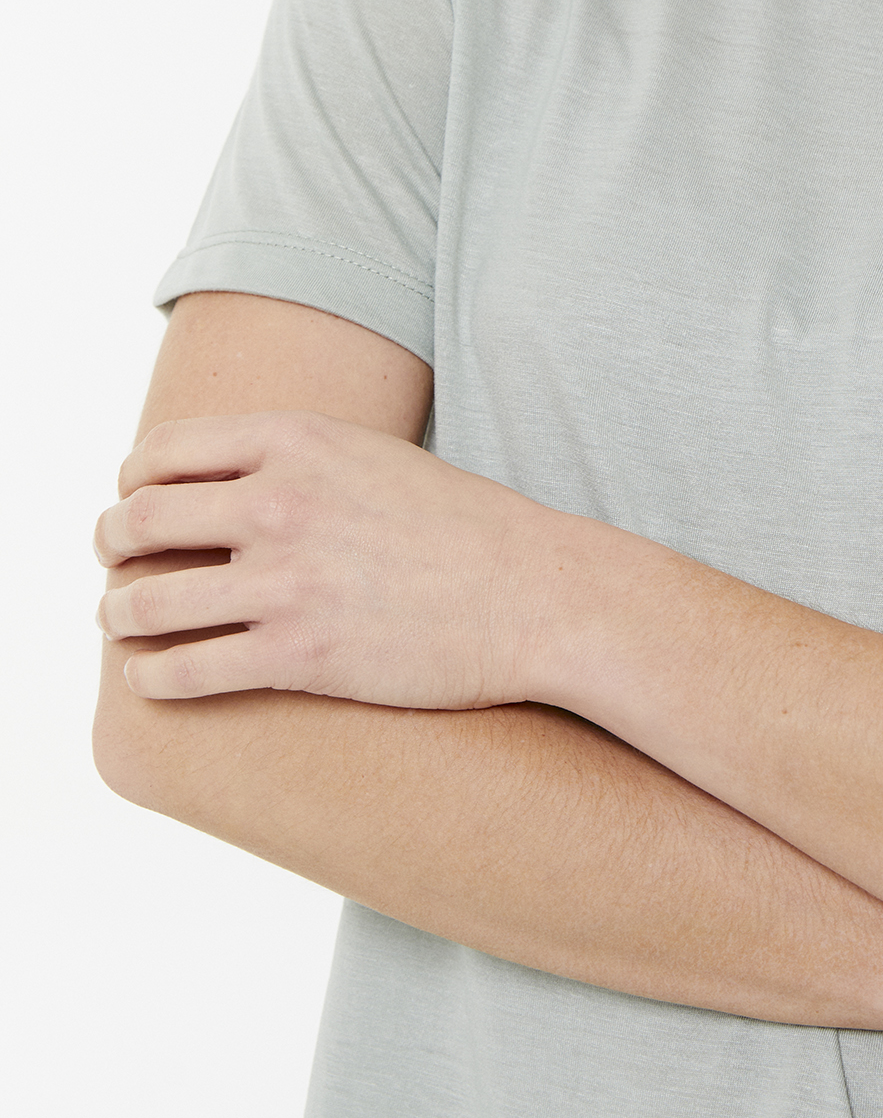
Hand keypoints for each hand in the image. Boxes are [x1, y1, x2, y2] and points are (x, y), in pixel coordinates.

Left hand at [94, 411, 560, 707]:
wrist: (533, 594)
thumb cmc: (462, 527)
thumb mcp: (372, 457)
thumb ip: (297, 459)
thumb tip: (226, 478)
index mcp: (298, 439)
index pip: (163, 450)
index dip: (133, 480)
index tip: (134, 501)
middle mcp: (279, 501)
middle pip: (138, 521)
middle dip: (113, 546)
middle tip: (115, 564)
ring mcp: (284, 580)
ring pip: (145, 603)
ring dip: (120, 617)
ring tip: (124, 624)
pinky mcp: (295, 656)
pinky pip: (182, 670)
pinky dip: (152, 677)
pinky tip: (156, 677)